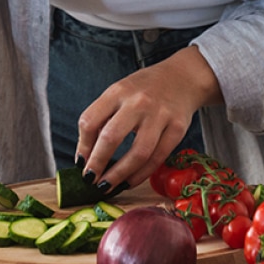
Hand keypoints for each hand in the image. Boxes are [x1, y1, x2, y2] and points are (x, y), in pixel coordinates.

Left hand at [75, 45, 221, 190]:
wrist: (182, 78)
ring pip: (138, 153)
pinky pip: (157, 158)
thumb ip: (102, 117)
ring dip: (120, 175)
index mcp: (117, 91)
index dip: (82, 145)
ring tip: (108, 186)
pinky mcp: (178, 129)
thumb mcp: (119, 92)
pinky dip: (141, 174)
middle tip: (90, 179)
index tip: (80, 162)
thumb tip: (86, 153)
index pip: (90, 120)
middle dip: (97, 163)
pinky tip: (130, 181)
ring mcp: (160, 116)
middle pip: (111, 137)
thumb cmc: (144, 89)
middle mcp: (138, 102)